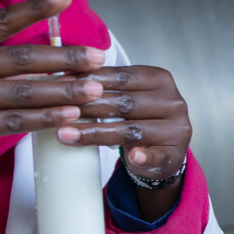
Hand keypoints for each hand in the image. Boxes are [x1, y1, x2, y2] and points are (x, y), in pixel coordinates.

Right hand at [0, 0, 106, 211]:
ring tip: (95, 89)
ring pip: (20, 92)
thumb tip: (14, 56)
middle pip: (18, 58)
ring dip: (63, 91)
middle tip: (99, 56)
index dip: (34, 9)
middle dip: (65, 58)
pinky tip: (67, 117)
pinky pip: (10, 123)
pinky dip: (42, 119)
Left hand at [70, 64, 193, 209]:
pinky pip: (156, 156)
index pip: (123, 76)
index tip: (62, 84)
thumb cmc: (138, 119)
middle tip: (56, 111)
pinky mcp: (174, 155)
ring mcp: (176, 130)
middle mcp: (173, 102)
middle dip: (87, 107)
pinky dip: (142, 157)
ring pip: (130, 130)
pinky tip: (131, 157)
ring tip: (65, 134)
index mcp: (160, 80)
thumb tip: (64, 78)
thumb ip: (105, 87)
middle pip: (124, 103)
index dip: (91, 80)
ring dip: (95, 133)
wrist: (164, 150)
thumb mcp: (127, 97)